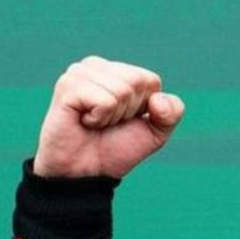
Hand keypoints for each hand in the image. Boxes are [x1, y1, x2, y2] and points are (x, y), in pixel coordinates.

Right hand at [34, 56, 184, 178]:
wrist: (88, 172)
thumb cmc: (117, 148)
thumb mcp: (156, 132)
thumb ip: (172, 112)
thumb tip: (157, 99)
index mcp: (117, 71)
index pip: (150, 80)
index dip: (144, 107)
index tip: (124, 119)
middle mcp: (96, 66)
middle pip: (137, 81)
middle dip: (128, 110)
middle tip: (108, 122)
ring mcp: (79, 73)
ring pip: (122, 90)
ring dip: (113, 116)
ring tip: (95, 122)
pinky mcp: (67, 86)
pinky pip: (105, 101)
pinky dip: (99, 118)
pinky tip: (84, 121)